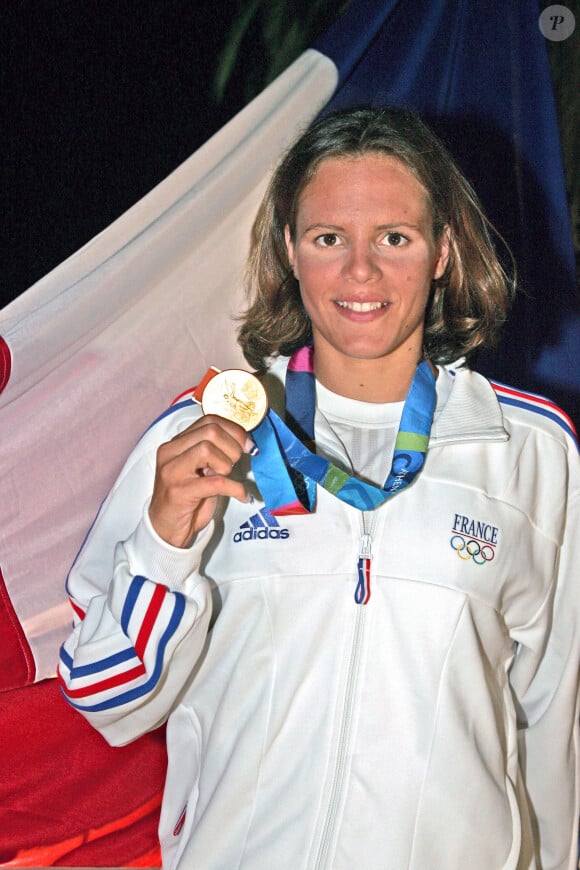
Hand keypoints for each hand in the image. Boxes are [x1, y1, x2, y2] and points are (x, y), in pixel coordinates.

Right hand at [149, 415, 253, 547]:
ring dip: (227, 464)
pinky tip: (242, 495)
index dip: (234, 430)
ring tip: (228, 477)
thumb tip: (244, 442)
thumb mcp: (200, 469)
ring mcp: (172, 471)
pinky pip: (215, 482)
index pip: (209, 420)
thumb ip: (214, 452)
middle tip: (236, 463)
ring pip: (207, 449)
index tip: (247, 444)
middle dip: (232, 446)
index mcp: (176, 442)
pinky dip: (235, 488)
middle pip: (210, 431)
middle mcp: (170, 451)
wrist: (166, 528)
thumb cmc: (187, 498)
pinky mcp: (178, 492)